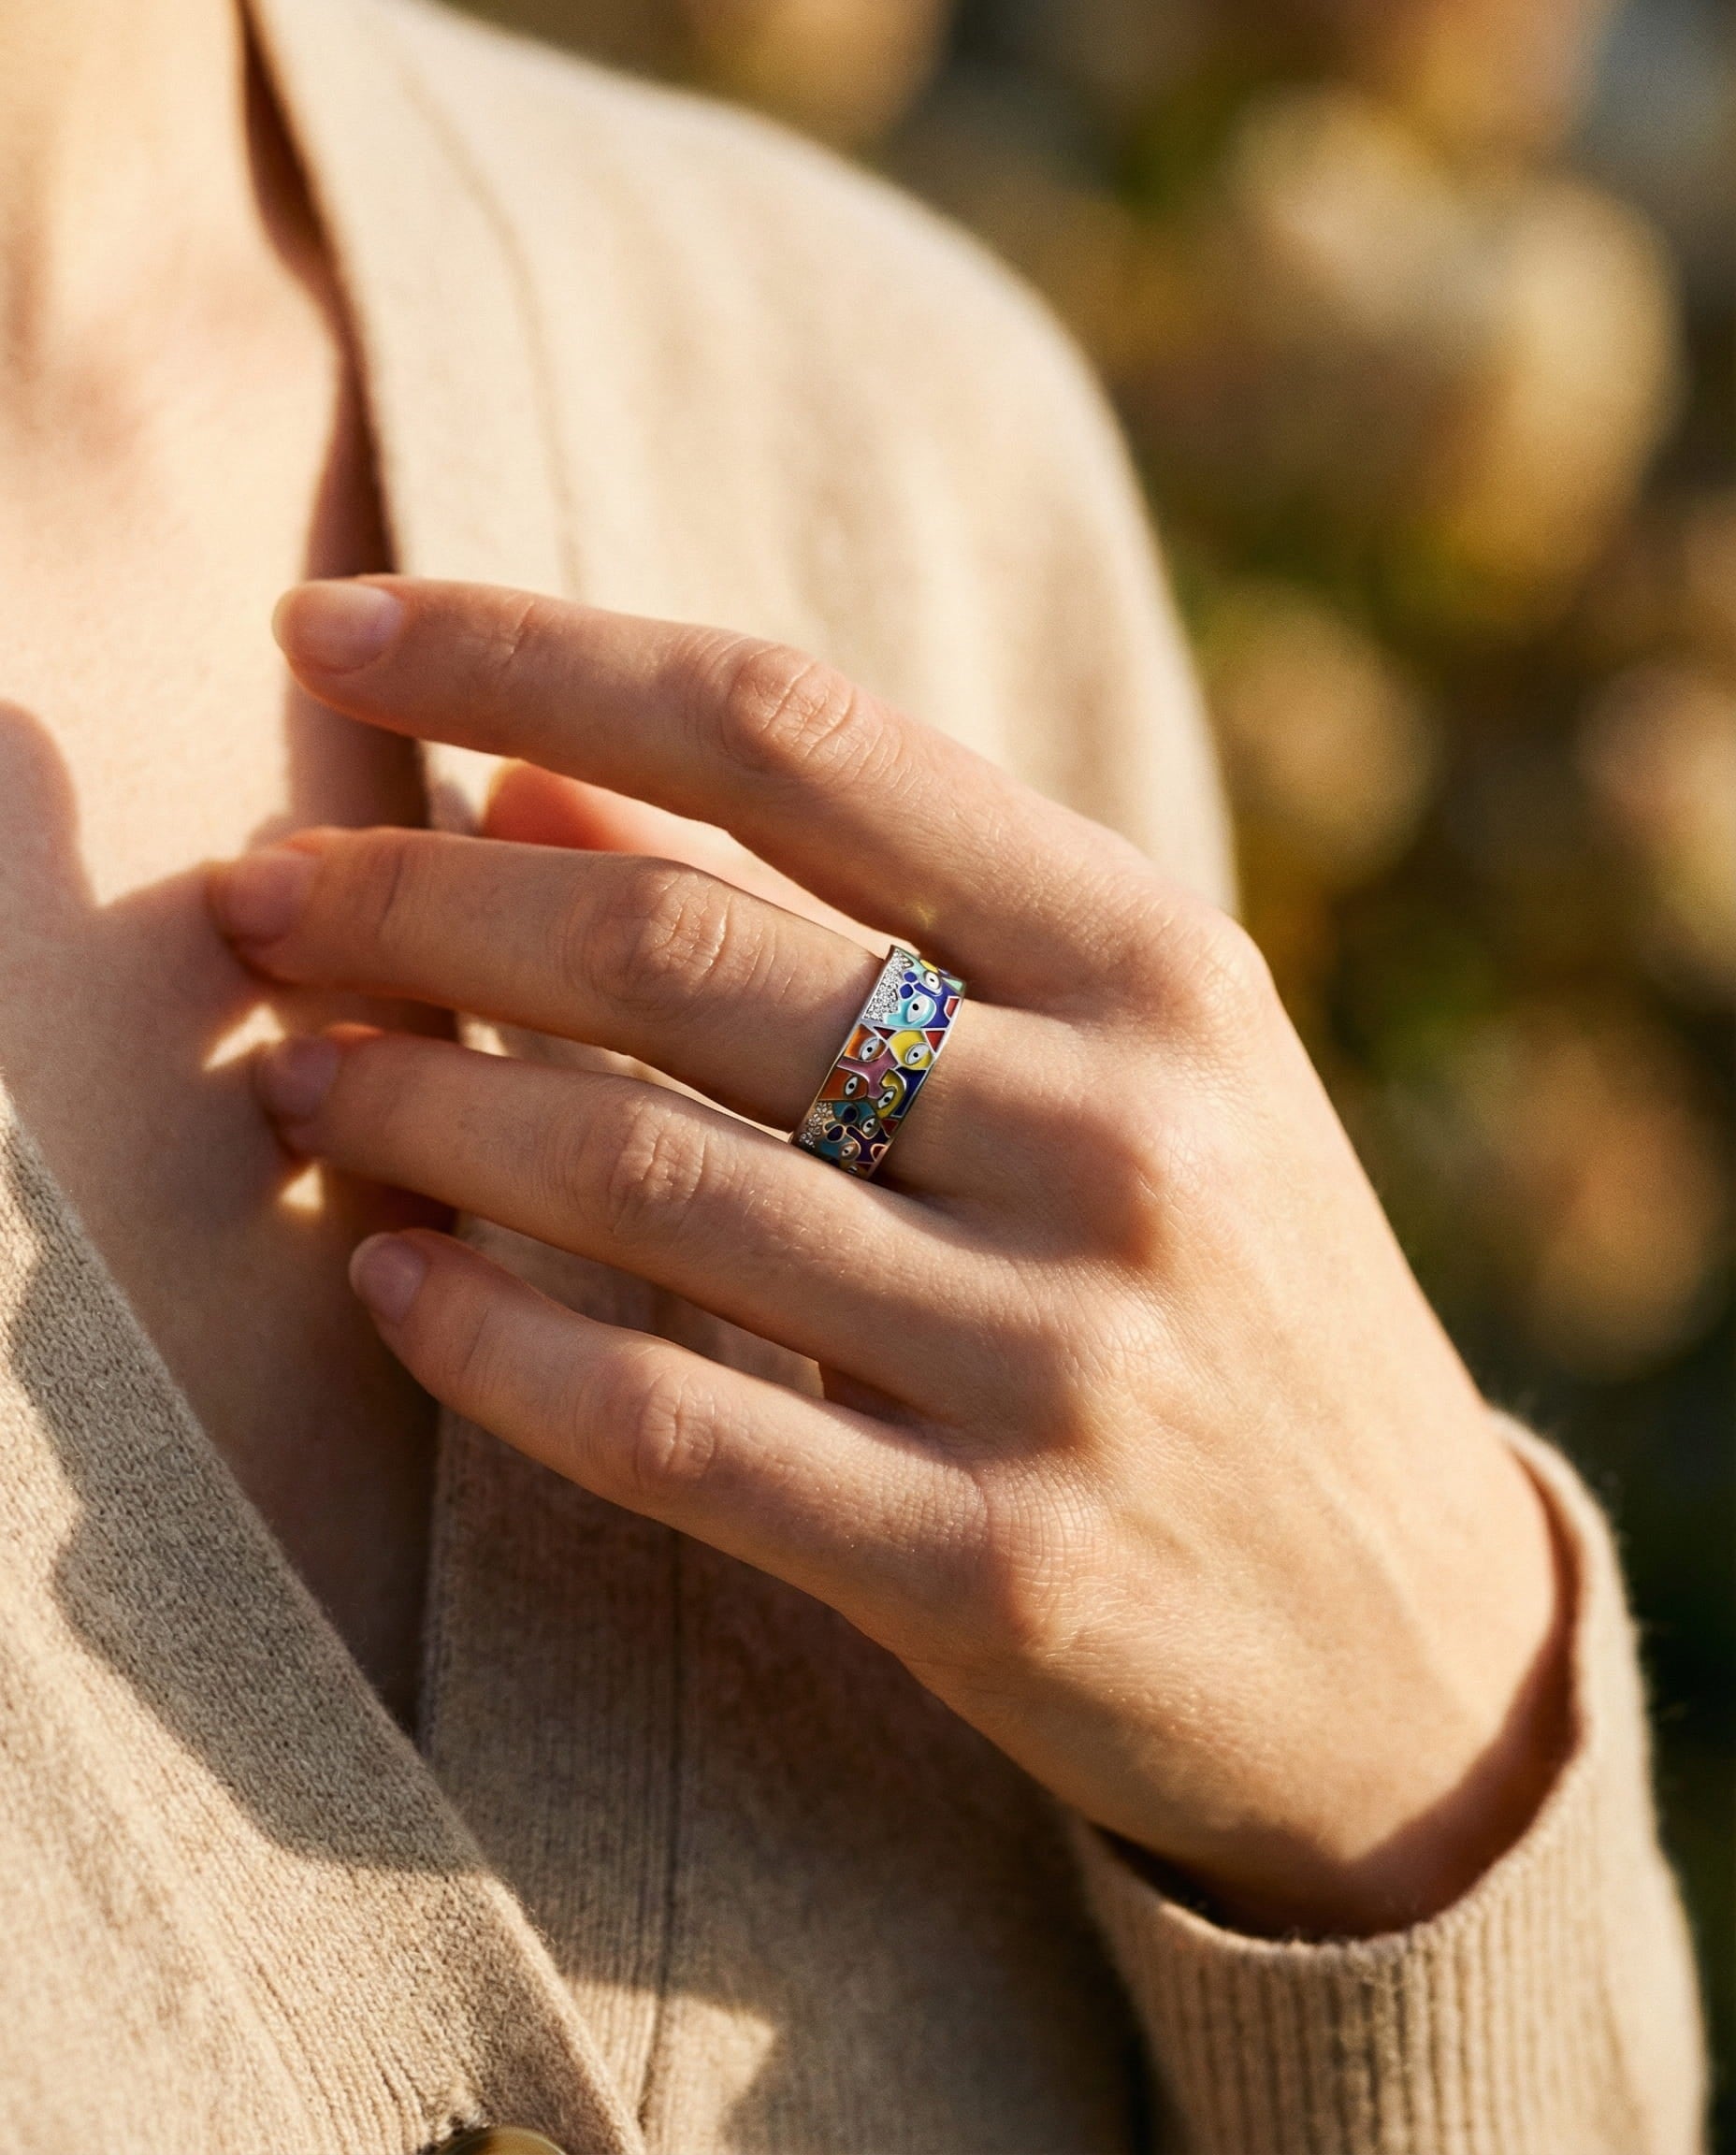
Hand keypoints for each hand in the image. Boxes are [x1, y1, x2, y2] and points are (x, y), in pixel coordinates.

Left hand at [211, 576, 1568, 1937]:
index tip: (329, 626)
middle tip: (258, 895)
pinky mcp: (995, 1565)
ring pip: (649, 1183)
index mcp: (1157, 960)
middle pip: (679, 957)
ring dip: (422, 1115)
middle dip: (416, 905)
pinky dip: (497, 1350)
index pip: (793, 733)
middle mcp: (1124, 1133)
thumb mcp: (1104, 1065)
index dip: (529, 655)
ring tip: (297, 1075)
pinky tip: (387, 1290)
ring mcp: (1065, 1356)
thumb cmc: (1223, 1299)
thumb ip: (842, 913)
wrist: (1407, 1639)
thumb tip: (531, 781)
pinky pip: (677, 1427)